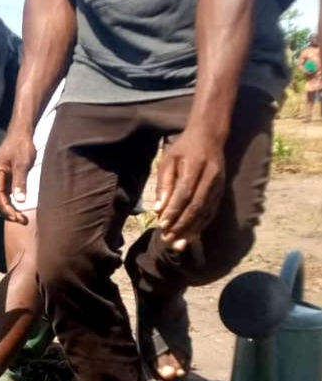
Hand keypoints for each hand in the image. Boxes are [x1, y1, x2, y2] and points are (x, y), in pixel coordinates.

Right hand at [0, 132, 35, 223]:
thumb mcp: (23, 163)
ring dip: (7, 210)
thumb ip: (20, 182)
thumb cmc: (21, 146)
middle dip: (7, 213)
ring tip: (21, 217)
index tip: (19, 218)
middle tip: (22, 220)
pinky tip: (17, 208)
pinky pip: (0, 196)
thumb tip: (20, 200)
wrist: (19, 134)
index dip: (7, 210)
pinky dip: (7, 204)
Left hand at [155, 127, 225, 251]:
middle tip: (167, 239)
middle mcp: (211, 176)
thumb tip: (158, 208)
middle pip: (197, 206)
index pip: (184, 193)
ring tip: (177, 244)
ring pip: (206, 212)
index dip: (173, 211)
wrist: (210, 136)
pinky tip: (190, 236)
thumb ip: (163, 184)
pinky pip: (212, 212)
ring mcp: (219, 185)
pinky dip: (201, 226)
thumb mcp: (168, 160)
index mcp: (196, 165)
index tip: (161, 225)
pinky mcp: (222, 191)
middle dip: (181, 225)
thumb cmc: (183, 148)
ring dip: (191, 230)